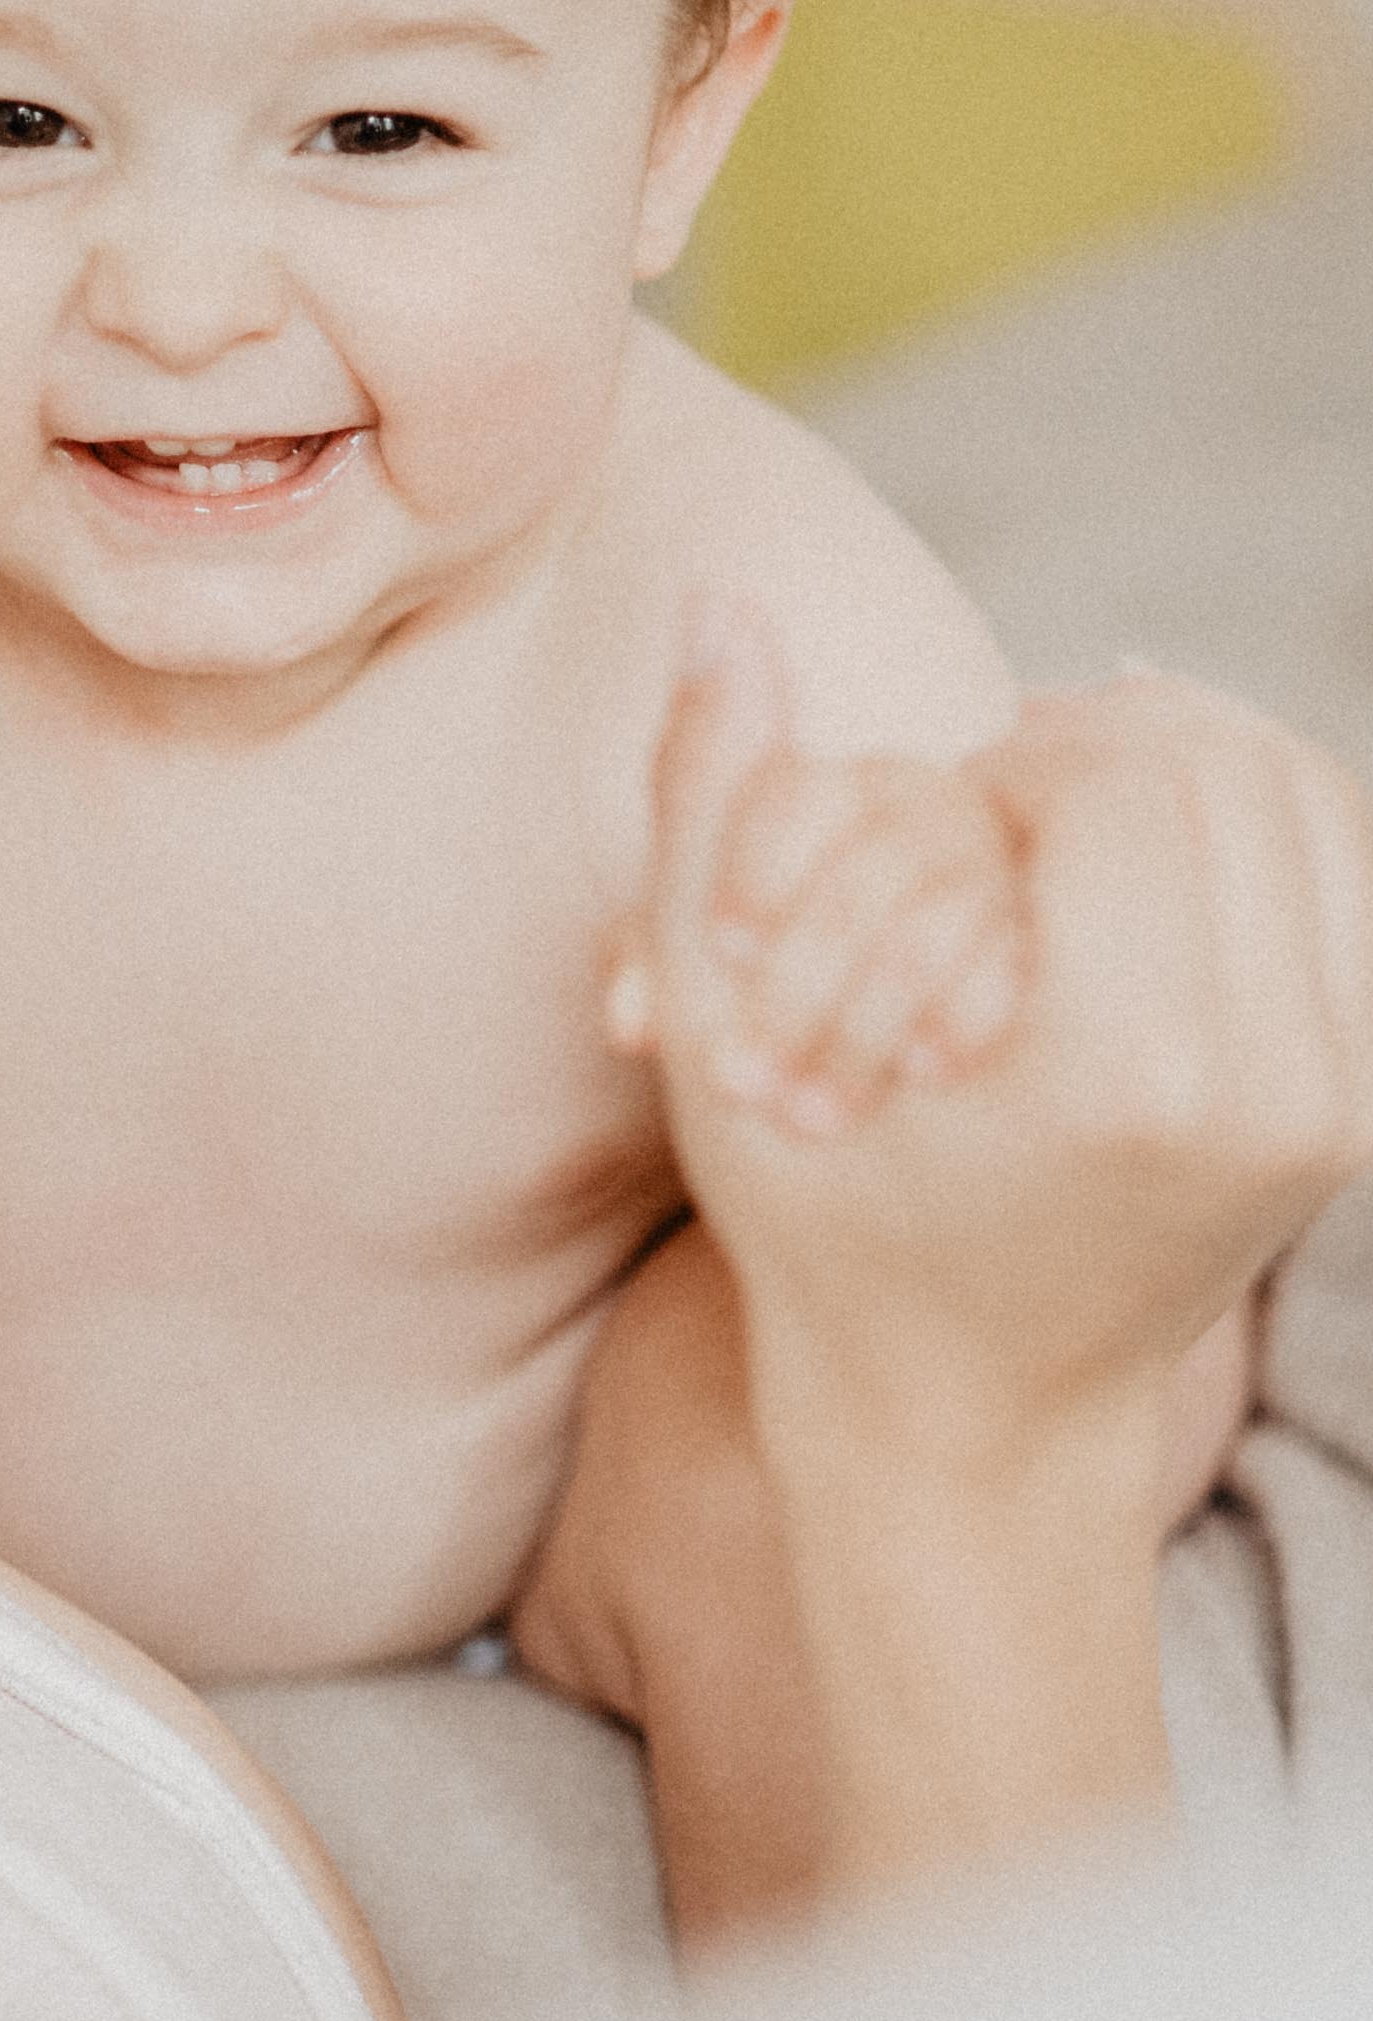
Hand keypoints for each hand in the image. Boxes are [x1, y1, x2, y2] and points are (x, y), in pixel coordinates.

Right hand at [618, 604, 1372, 1473]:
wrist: (970, 1416)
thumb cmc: (824, 1224)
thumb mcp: (726, 1022)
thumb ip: (712, 803)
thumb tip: (720, 603)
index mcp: (1124, 1069)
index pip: (1125, 779)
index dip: (1017, 764)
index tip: (943, 823)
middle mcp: (1271, 1084)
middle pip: (1230, 768)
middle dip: (1100, 754)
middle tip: (1000, 802)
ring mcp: (1334, 1098)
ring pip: (1304, 798)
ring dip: (1180, 768)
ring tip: (1065, 810)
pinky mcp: (1355, 1099)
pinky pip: (1338, 868)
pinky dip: (1250, 820)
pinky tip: (1145, 838)